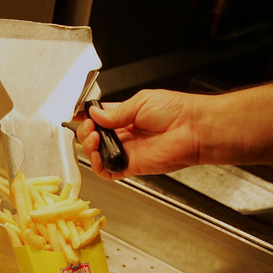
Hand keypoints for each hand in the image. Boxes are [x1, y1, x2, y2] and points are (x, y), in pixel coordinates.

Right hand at [77, 90, 207, 179]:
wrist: (193, 128)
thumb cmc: (176, 111)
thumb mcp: (140, 101)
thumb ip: (115, 112)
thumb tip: (95, 115)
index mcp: (126, 116)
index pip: (99, 119)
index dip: (87, 117)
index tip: (79, 114)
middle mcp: (125, 135)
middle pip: (95, 137)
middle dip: (86, 131)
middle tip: (90, 126)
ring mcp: (127, 151)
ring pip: (98, 154)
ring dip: (89, 147)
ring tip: (94, 138)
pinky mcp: (131, 166)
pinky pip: (108, 171)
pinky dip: (98, 165)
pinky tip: (98, 154)